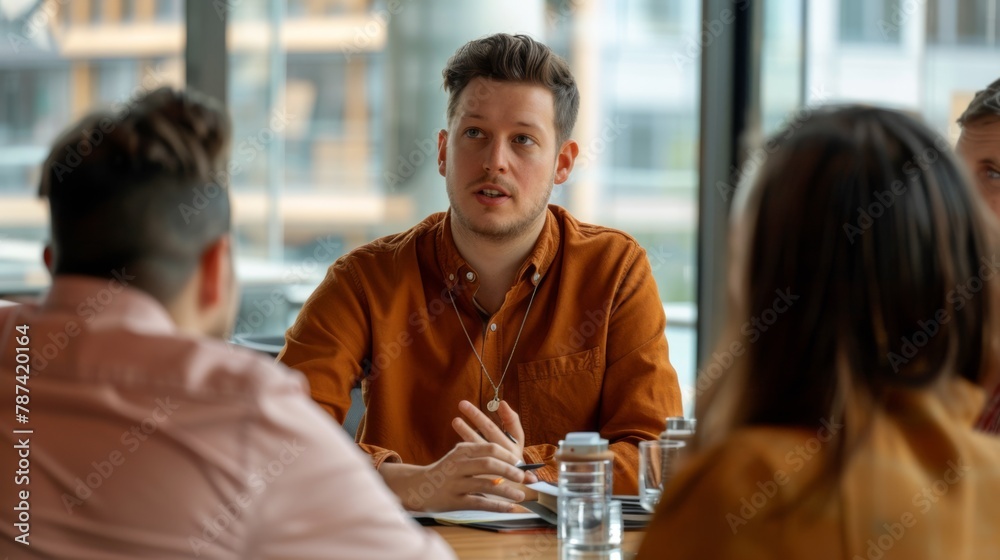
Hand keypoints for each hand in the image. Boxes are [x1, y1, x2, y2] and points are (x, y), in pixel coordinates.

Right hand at [380, 442, 526, 511]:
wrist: (419, 486)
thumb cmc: (446, 470)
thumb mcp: (460, 455)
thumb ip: (481, 456)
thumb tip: (512, 462)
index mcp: (462, 451)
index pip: (490, 448)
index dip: (508, 456)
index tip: (520, 464)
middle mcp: (458, 465)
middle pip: (489, 464)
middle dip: (510, 471)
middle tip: (522, 478)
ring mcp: (455, 483)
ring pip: (485, 485)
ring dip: (507, 491)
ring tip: (520, 496)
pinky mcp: (454, 501)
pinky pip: (479, 503)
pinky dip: (497, 506)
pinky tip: (509, 508)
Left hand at [452, 400, 537, 483]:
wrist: (514, 496)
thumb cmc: (512, 467)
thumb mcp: (512, 445)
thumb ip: (509, 424)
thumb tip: (503, 404)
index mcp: (516, 448)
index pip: (514, 428)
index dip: (507, 416)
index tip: (500, 404)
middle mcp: (508, 455)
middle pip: (492, 431)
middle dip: (477, 417)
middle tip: (463, 404)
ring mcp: (496, 465)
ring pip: (479, 444)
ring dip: (466, 431)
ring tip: (455, 420)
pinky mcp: (486, 476)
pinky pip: (473, 459)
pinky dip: (464, 449)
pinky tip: (456, 445)